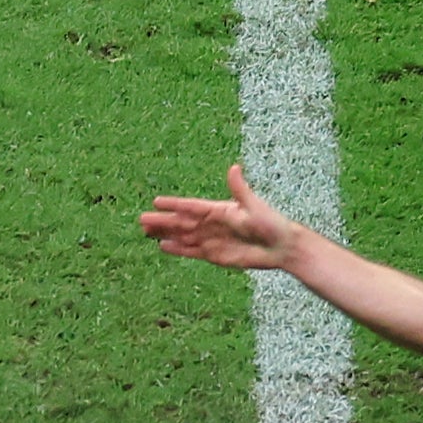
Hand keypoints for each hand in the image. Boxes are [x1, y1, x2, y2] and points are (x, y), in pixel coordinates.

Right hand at [141, 162, 304, 269]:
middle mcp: (213, 224)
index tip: (156, 202)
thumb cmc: (271, 223)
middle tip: (141, 219)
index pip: (192, 207)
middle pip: (183, 222)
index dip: (174, 205)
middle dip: (163, 221)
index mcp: (221, 209)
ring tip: (146, 232)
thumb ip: (239, 190)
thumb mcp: (254, 206)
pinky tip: (163, 246)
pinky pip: (192, 251)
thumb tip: (234, 167)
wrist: (281, 247)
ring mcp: (212, 239)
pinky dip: (178, 249)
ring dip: (166, 234)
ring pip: (184, 236)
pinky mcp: (215, 254)